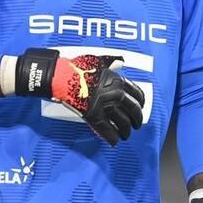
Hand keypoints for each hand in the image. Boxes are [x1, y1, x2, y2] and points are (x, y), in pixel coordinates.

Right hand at [15, 49, 145, 144]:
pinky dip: (112, 138)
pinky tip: (114, 141)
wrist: (61, 77)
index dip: (140, 103)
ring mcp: (105, 107)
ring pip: (123, 123)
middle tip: (136, 124)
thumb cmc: (77, 68)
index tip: (140, 107)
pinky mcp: (94, 116)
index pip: (138, 94)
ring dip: (126, 131)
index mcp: (118, 81)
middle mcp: (115, 94)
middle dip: (137, 120)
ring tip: (125, 134)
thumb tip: (120, 60)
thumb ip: (112, 62)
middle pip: (134, 110)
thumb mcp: (99, 61)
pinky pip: (107, 131)